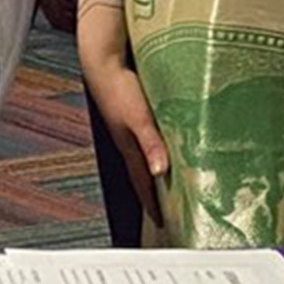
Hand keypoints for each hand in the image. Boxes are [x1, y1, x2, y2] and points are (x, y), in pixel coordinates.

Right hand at [76, 0, 165, 228]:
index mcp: (130, 147)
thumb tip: (160, 171)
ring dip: (164, 171)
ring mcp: (134, 128)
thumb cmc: (118, 87)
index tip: (164, 223)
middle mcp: (131, 141)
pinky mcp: (139, 114)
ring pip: (152, 157)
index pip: (143, 184)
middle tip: (177, 209)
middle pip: (147, 174)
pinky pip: (155, 140)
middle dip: (160, 193)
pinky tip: (177, 145)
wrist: (103, 59)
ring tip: (180, 182)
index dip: (153, 205)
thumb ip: (151, 143)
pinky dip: (165, 149)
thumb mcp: (138, 117)